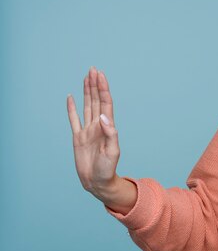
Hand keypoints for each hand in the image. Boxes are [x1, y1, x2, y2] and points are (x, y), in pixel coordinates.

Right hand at [67, 67, 120, 200]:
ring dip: (87, 92)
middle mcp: (97, 125)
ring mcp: (87, 130)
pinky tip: (71, 97)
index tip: (100, 75)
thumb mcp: (112, 152)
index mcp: (107, 127)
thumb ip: (110, 134)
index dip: (103, 89)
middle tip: (93, 69)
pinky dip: (72, 108)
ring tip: (86, 77)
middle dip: (95, 85)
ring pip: (87, 106)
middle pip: (96, 100)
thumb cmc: (107, 168)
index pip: (105, 103)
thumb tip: (103, 117)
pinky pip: (73, 120)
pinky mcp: (78, 137)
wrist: (97, 182)